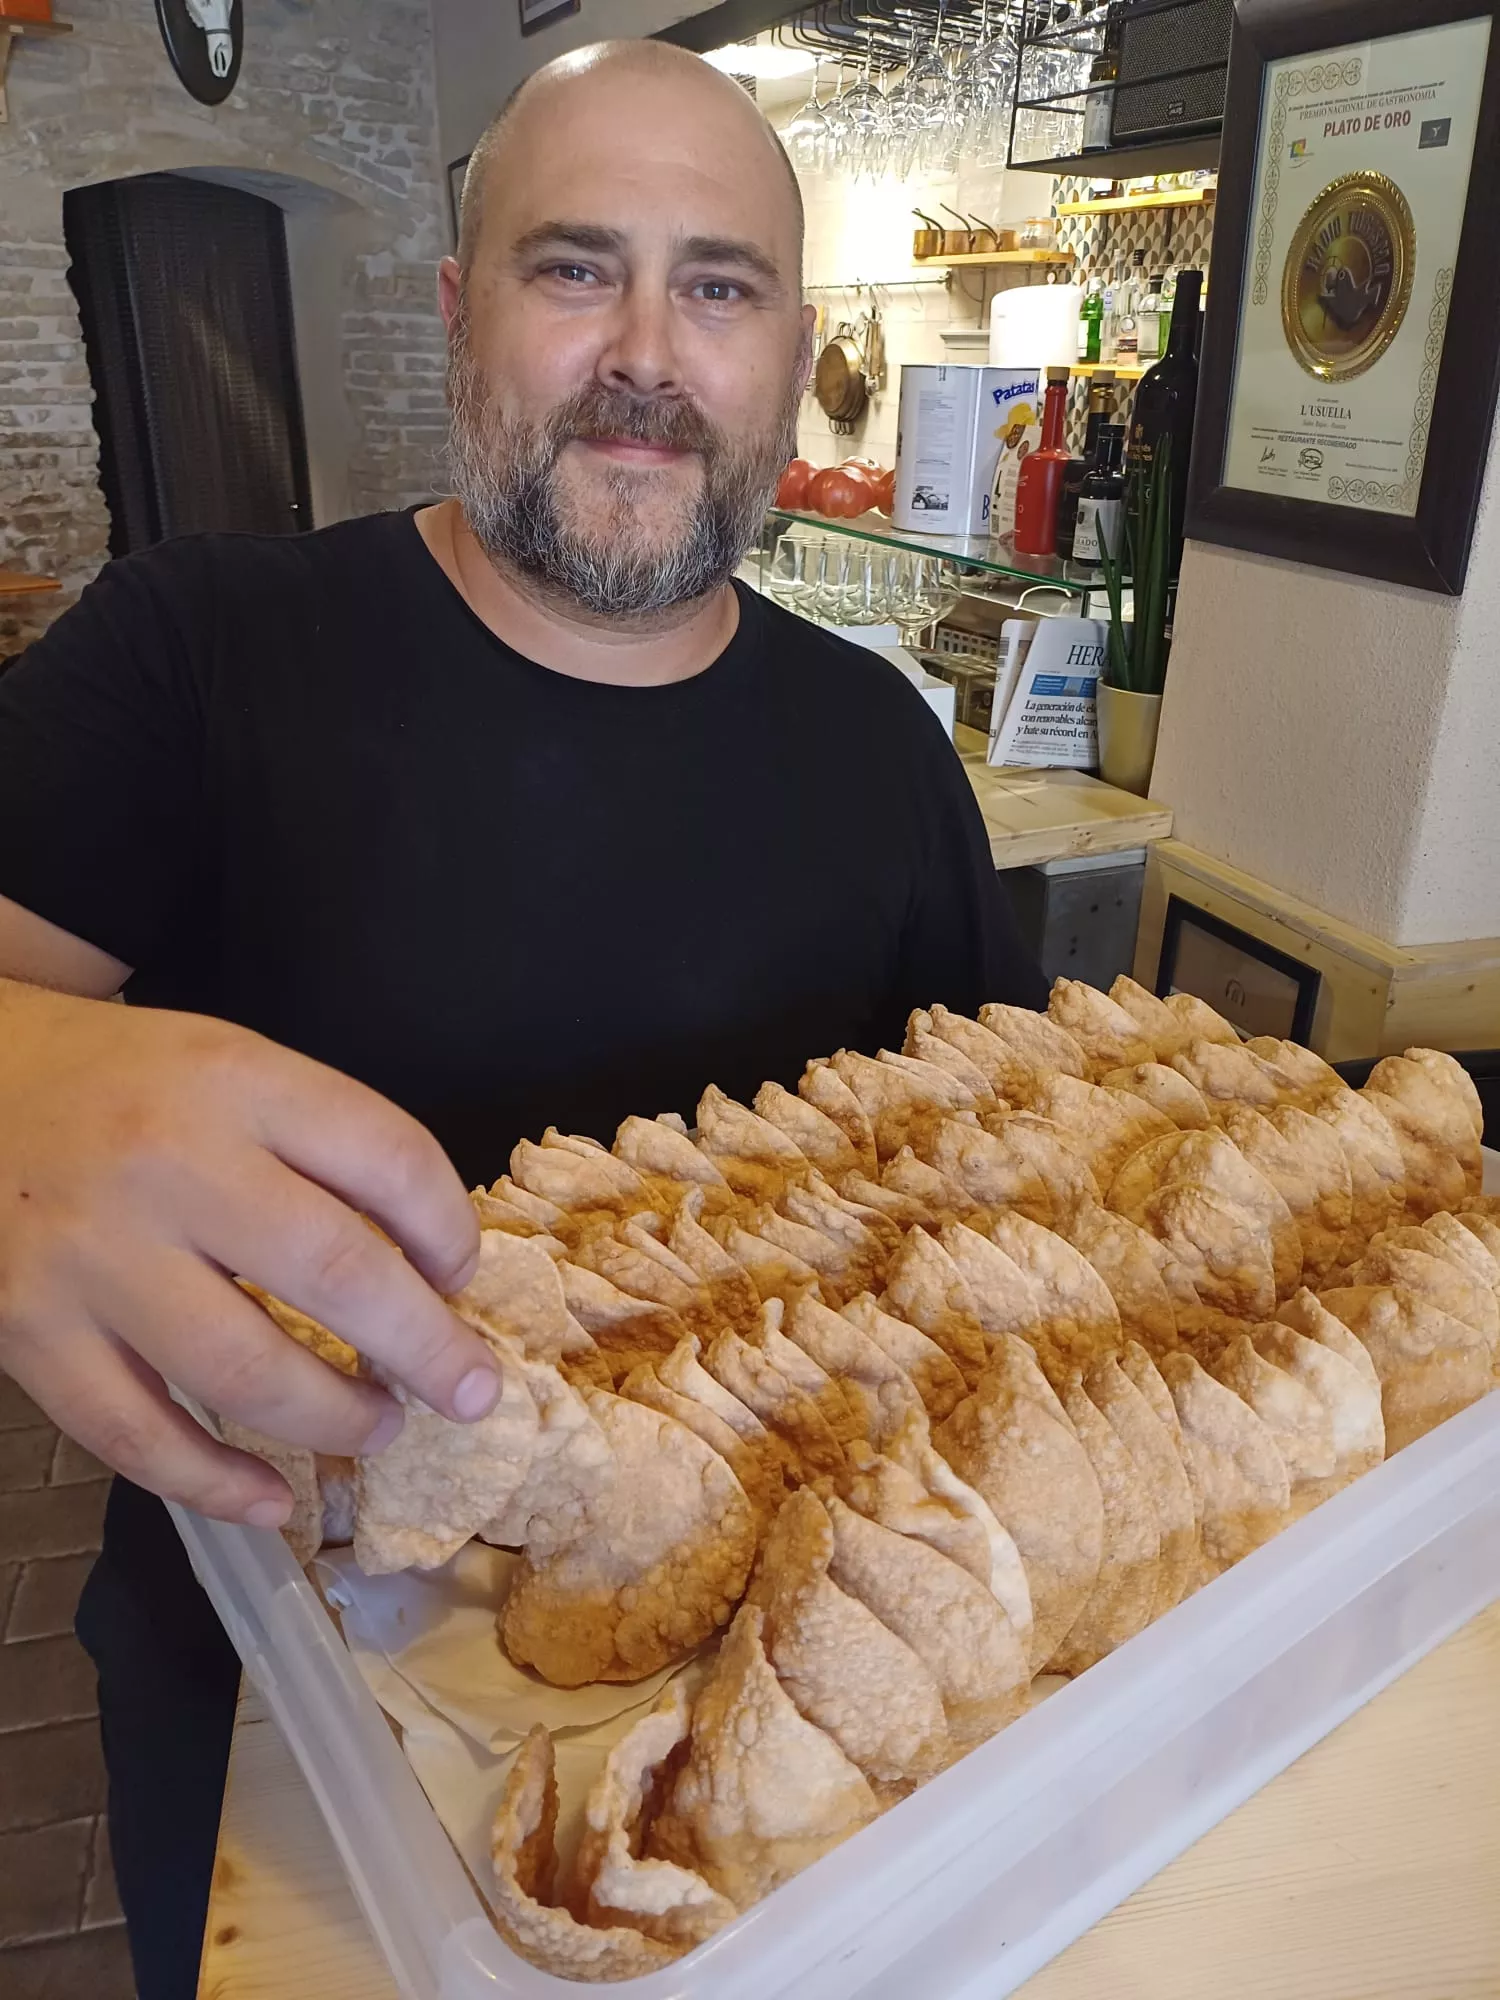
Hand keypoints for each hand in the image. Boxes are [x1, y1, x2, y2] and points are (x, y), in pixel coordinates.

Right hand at [0, 980, 492, 1526]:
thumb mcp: (234, 1068)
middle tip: (470, 1391)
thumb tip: (428, 1267)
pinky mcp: (31, 1332)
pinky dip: (213, 1483)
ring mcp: (94, 1255)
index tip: (461, 1276)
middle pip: (333, 1270)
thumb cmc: (127, 1084)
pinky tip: (271, 1500)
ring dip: (332, 1417)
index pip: (388, 1156)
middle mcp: (168, 1162)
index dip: (447, 1230)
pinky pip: (135, 1434)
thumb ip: (325, 1145)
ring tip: (380, 1426)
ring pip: (241, 1369)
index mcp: (237, 1081)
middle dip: (425, 1347)